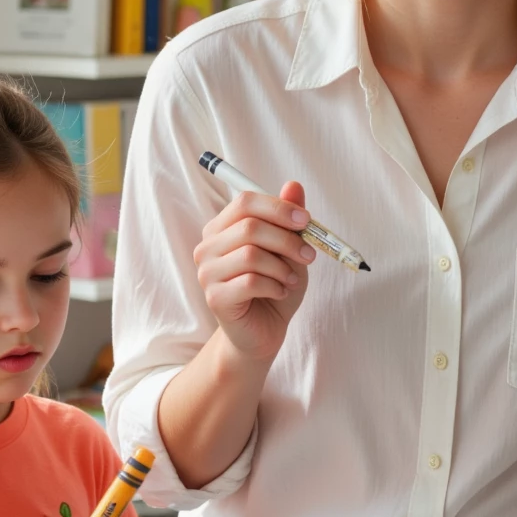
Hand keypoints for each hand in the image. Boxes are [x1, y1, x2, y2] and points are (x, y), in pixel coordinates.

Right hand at [193, 180, 314, 362]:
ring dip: (282, 267)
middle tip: (309, 255)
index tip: (306, 221)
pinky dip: (275, 286)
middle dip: (287, 240)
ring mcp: (207, 272)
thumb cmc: (275, 285)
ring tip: (291, 279)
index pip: (245, 202)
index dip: (278, 208)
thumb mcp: (288, 249)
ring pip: (251, 255)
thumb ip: (288, 218)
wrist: (264, 331)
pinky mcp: (214, 297)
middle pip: (249, 227)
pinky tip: (280, 292)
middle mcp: (208, 247)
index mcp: (222, 228)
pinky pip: (251, 282)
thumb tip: (294, 185)